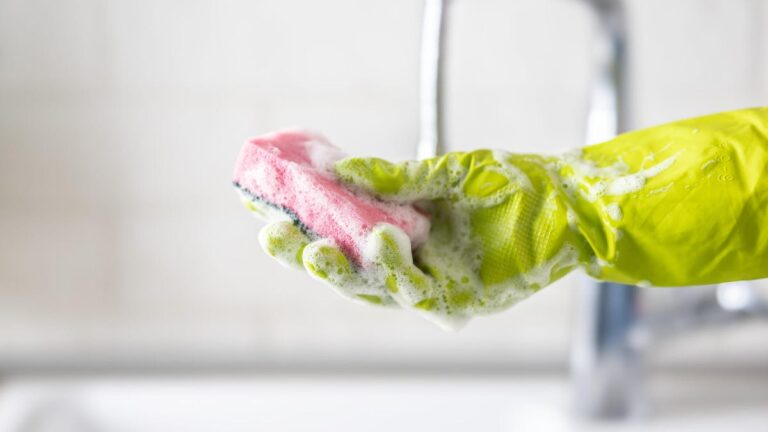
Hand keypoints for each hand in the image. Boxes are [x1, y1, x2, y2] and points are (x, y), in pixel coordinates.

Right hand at [257, 150, 586, 328]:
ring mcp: (430, 285)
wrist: (565, 203)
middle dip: (307, 257)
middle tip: (278, 236)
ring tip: (325, 243)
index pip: (340, 232)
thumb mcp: (445, 172)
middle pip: (345, 269)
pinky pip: (417, 296)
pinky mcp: (457, 303)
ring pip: (373, 289)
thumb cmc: (508, 184)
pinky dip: (397, 273)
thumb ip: (395, 177)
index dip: (302, 224)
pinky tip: (386, 242)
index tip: (265, 208)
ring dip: (346, 268)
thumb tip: (340, 170)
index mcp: (398, 229)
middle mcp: (408, 261)